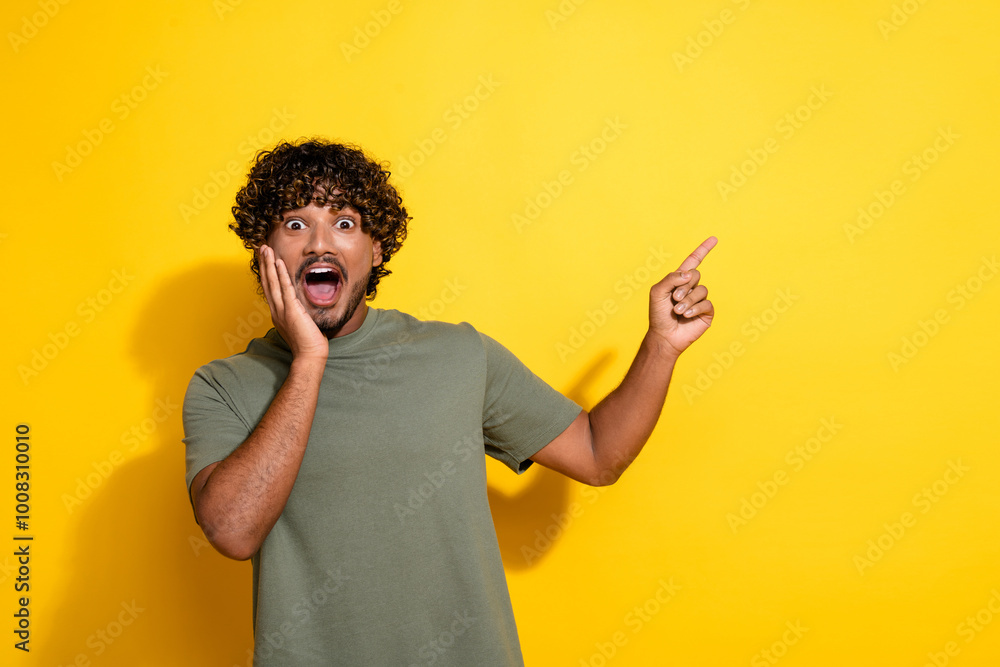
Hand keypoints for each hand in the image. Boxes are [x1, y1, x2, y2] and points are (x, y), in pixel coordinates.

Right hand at [258, 244, 328, 361]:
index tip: (265, 260)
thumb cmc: (307, 343)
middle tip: (261, 248)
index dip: (267, 273)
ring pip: (273, 282)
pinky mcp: (291, 310)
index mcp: (278, 312)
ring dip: (269, 264)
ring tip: (266, 249)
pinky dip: (281, 275)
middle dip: (264, 264)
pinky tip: (279, 263)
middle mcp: (276, 309)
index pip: (270, 288)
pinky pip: (285, 289)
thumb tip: (301, 305)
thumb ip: (298, 312)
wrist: (309, 355)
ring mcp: (282, 310)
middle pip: (267, 282)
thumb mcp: (300, 323)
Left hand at [648, 236, 716, 356]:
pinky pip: (706, 303)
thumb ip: (670, 278)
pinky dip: (695, 308)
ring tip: (678, 311)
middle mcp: (691, 288)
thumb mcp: (657, 292)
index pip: (693, 261)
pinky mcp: (706, 312)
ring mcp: (700, 300)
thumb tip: (689, 273)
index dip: (703, 250)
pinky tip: (687, 316)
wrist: (664, 335)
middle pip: (696, 275)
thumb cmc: (658, 314)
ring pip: (702, 290)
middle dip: (684, 287)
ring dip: (687, 301)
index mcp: (679, 280)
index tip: (714, 239)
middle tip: (674, 299)